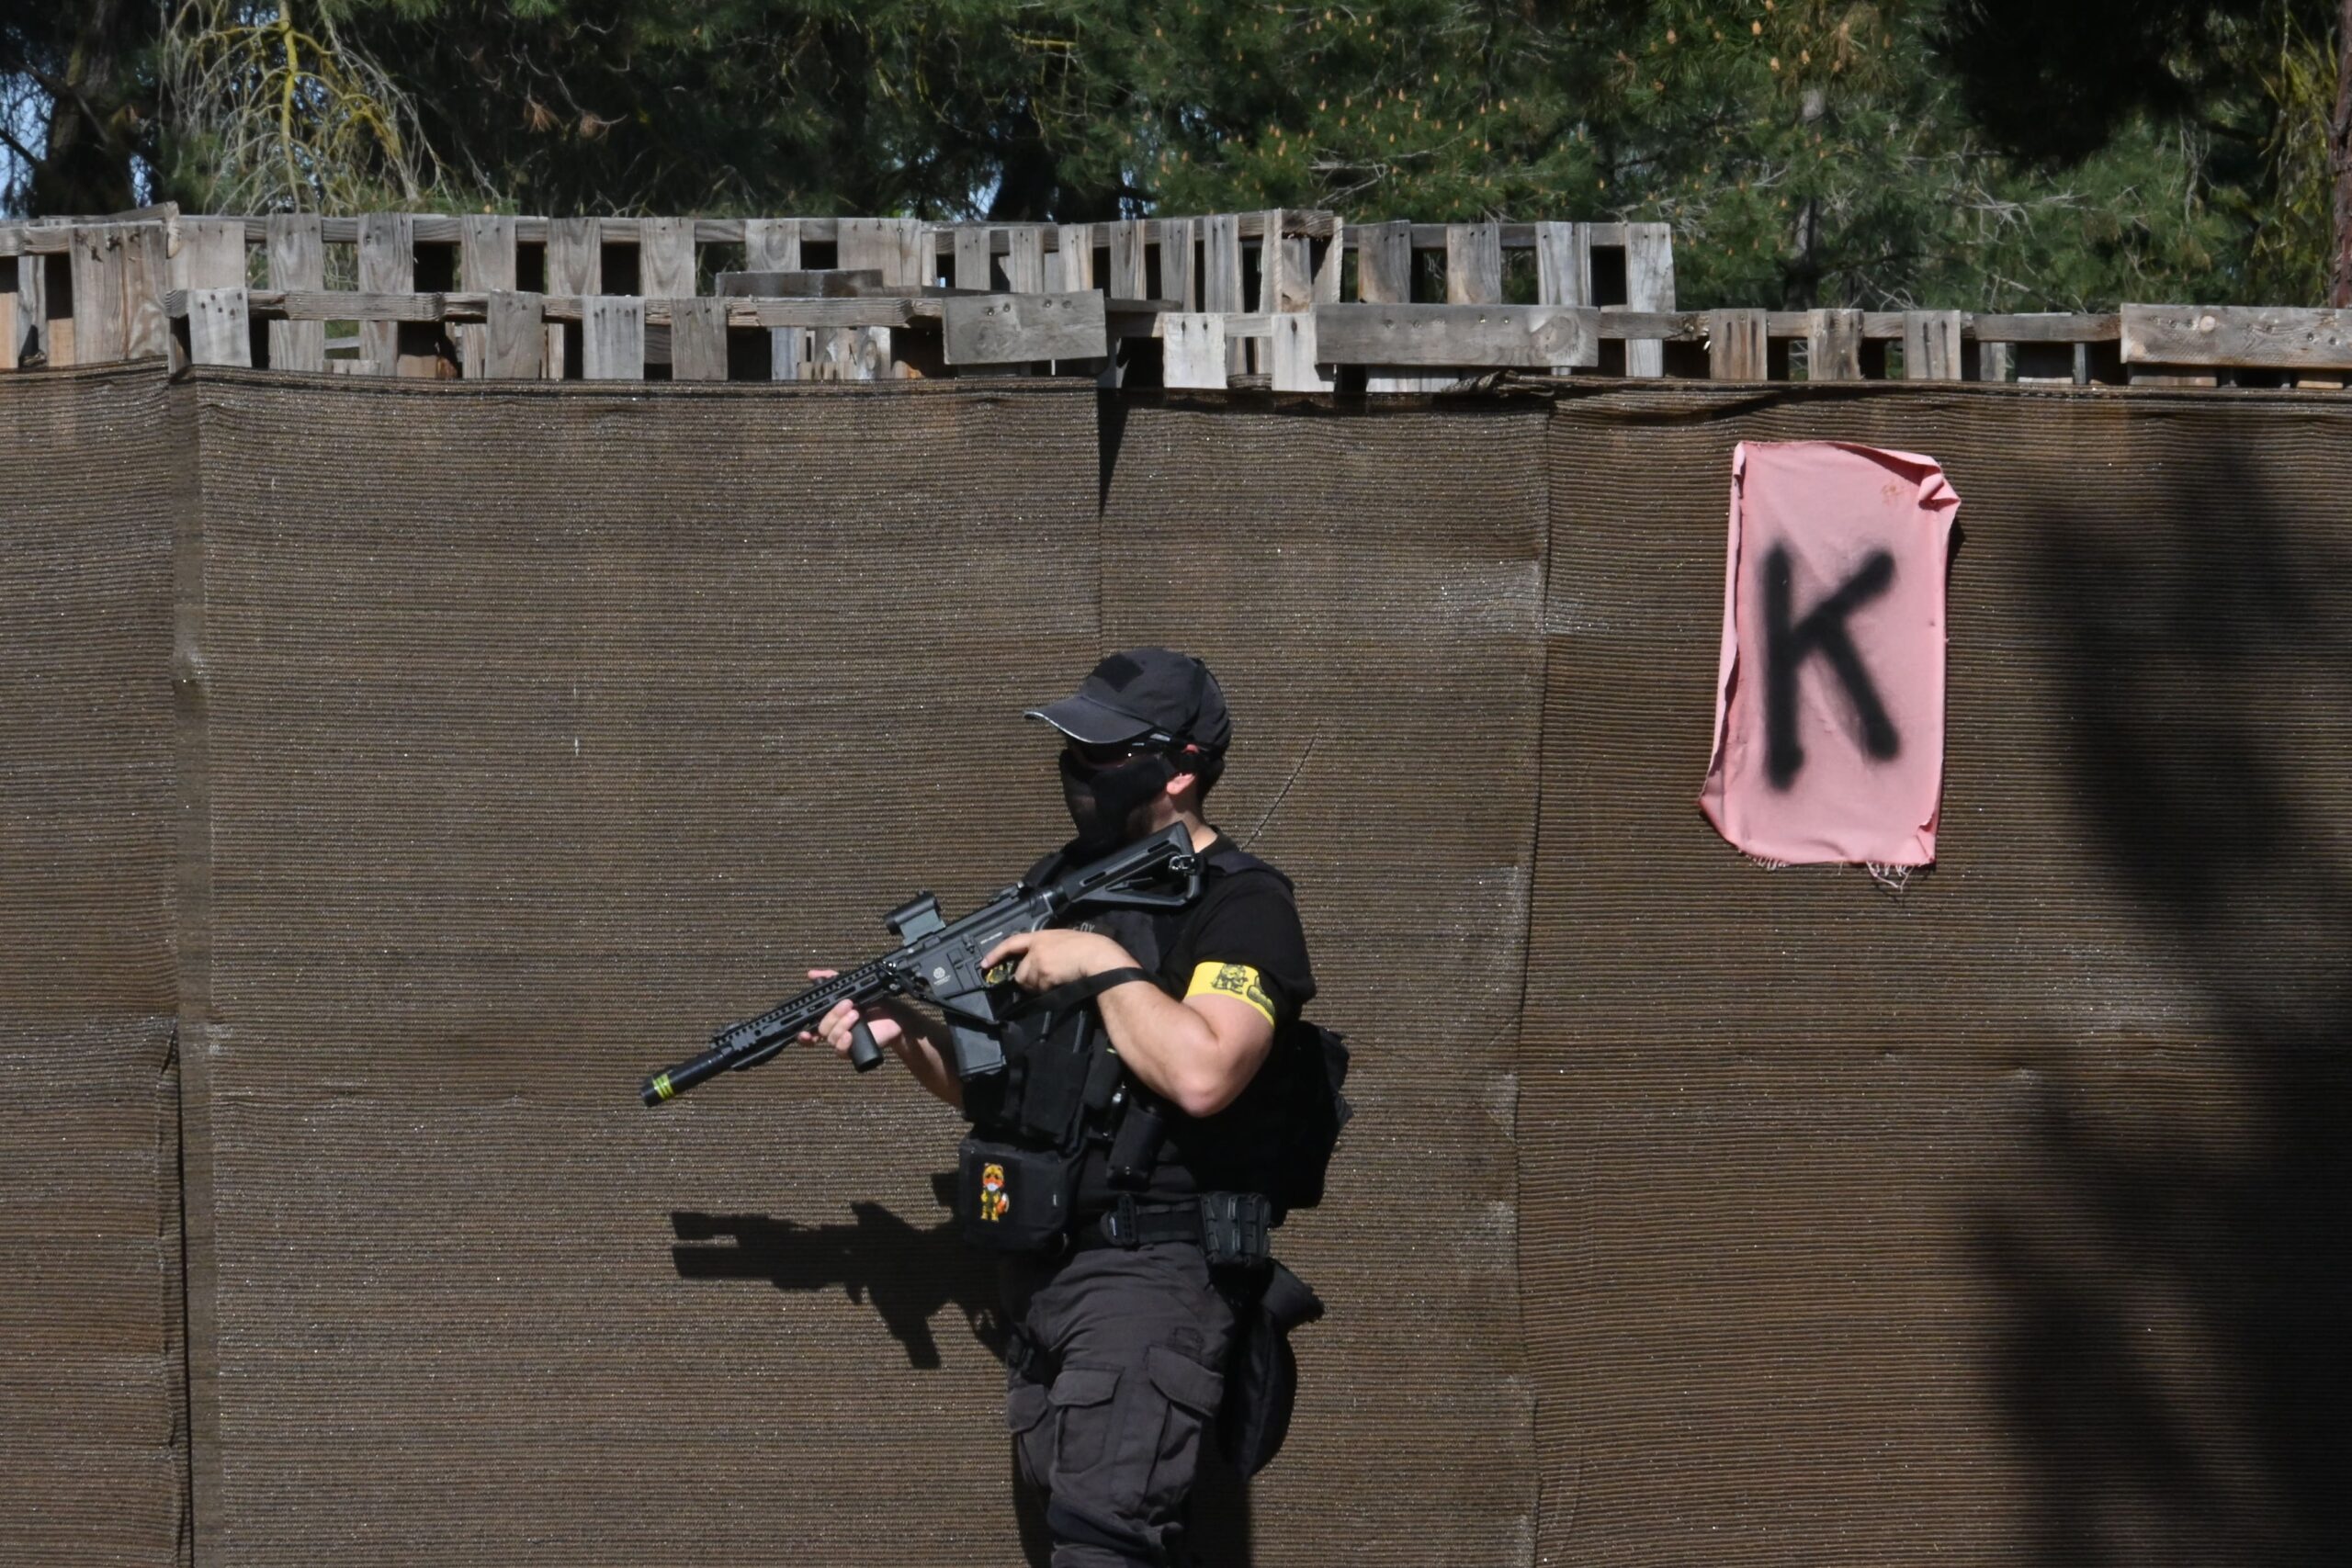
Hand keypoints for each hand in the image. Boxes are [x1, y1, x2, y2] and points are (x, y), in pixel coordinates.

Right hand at [794, 969, 912, 1066]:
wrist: (895, 1017)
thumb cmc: (874, 1002)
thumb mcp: (853, 987)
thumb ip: (832, 979)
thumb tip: (811, 974)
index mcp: (830, 1018)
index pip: (809, 1027)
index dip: (803, 1031)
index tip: (803, 1029)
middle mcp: (834, 1031)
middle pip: (820, 1029)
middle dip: (832, 1015)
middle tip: (848, 1004)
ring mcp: (842, 1042)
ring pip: (830, 1038)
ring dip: (841, 1024)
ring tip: (856, 1014)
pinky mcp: (853, 1051)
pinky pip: (840, 1051)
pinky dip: (843, 1043)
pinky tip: (849, 1035)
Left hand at [979, 929, 1135, 991]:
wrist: (1098, 957)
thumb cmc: (1091, 948)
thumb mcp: (1066, 939)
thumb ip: (1049, 947)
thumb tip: (1043, 961)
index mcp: (1041, 935)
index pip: (1012, 942)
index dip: (996, 953)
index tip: (985, 963)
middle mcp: (1036, 948)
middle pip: (1020, 971)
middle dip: (1028, 979)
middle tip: (1046, 980)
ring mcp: (1038, 961)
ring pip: (1028, 982)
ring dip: (1038, 986)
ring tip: (1058, 980)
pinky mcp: (1043, 975)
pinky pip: (1039, 989)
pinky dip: (1047, 990)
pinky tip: (1061, 983)